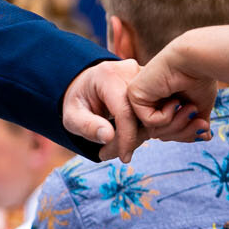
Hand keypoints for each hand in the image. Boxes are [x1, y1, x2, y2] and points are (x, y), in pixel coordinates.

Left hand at [63, 59, 207, 162]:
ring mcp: (145, 75)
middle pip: (142, 112)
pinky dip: (146, 127)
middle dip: (131, 139)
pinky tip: (129, 138)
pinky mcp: (154, 83)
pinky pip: (157, 109)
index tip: (124, 157)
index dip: (127, 138)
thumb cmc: (79, 101)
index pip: (126, 111)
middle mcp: (130, 71)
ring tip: (117, 148)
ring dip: (139, 135)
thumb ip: (86, 126)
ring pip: (153, 113)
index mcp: (108, 76)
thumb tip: (109, 136)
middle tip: (112, 155)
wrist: (86, 85)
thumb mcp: (72, 116)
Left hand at [130, 42, 219, 136]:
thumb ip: (196, 122)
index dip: (186, 135)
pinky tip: (174, 101)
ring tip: (190, 109)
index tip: (204, 128)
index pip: (168, 131)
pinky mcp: (133, 95)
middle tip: (201, 124)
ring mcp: (139, 98)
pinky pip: (149, 121)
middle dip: (184, 133)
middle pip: (160, 134)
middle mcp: (148, 100)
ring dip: (177, 125)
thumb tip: (205, 137)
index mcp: (161, 102)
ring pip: (154, 130)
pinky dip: (165, 117)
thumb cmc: (201, 78)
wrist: (197, 60)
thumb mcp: (200, 105)